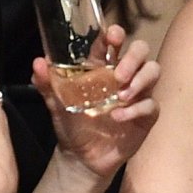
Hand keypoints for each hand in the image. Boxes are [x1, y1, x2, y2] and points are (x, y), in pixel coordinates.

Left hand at [35, 24, 159, 180]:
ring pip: (153, 71)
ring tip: (121, 97)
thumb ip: (47, 83)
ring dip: (140, 80)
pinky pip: (151, 104)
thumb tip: (38, 62)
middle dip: (133, 57)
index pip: (115, 41)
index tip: (112, 37)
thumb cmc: (71, 123)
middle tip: (119, 75)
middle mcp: (123, 75)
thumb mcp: (55, 103)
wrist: (81, 157)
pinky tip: (118, 117)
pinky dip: (136, 109)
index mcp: (102, 66)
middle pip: (141, 50)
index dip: (116, 34)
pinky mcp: (145, 115)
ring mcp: (137, 94)